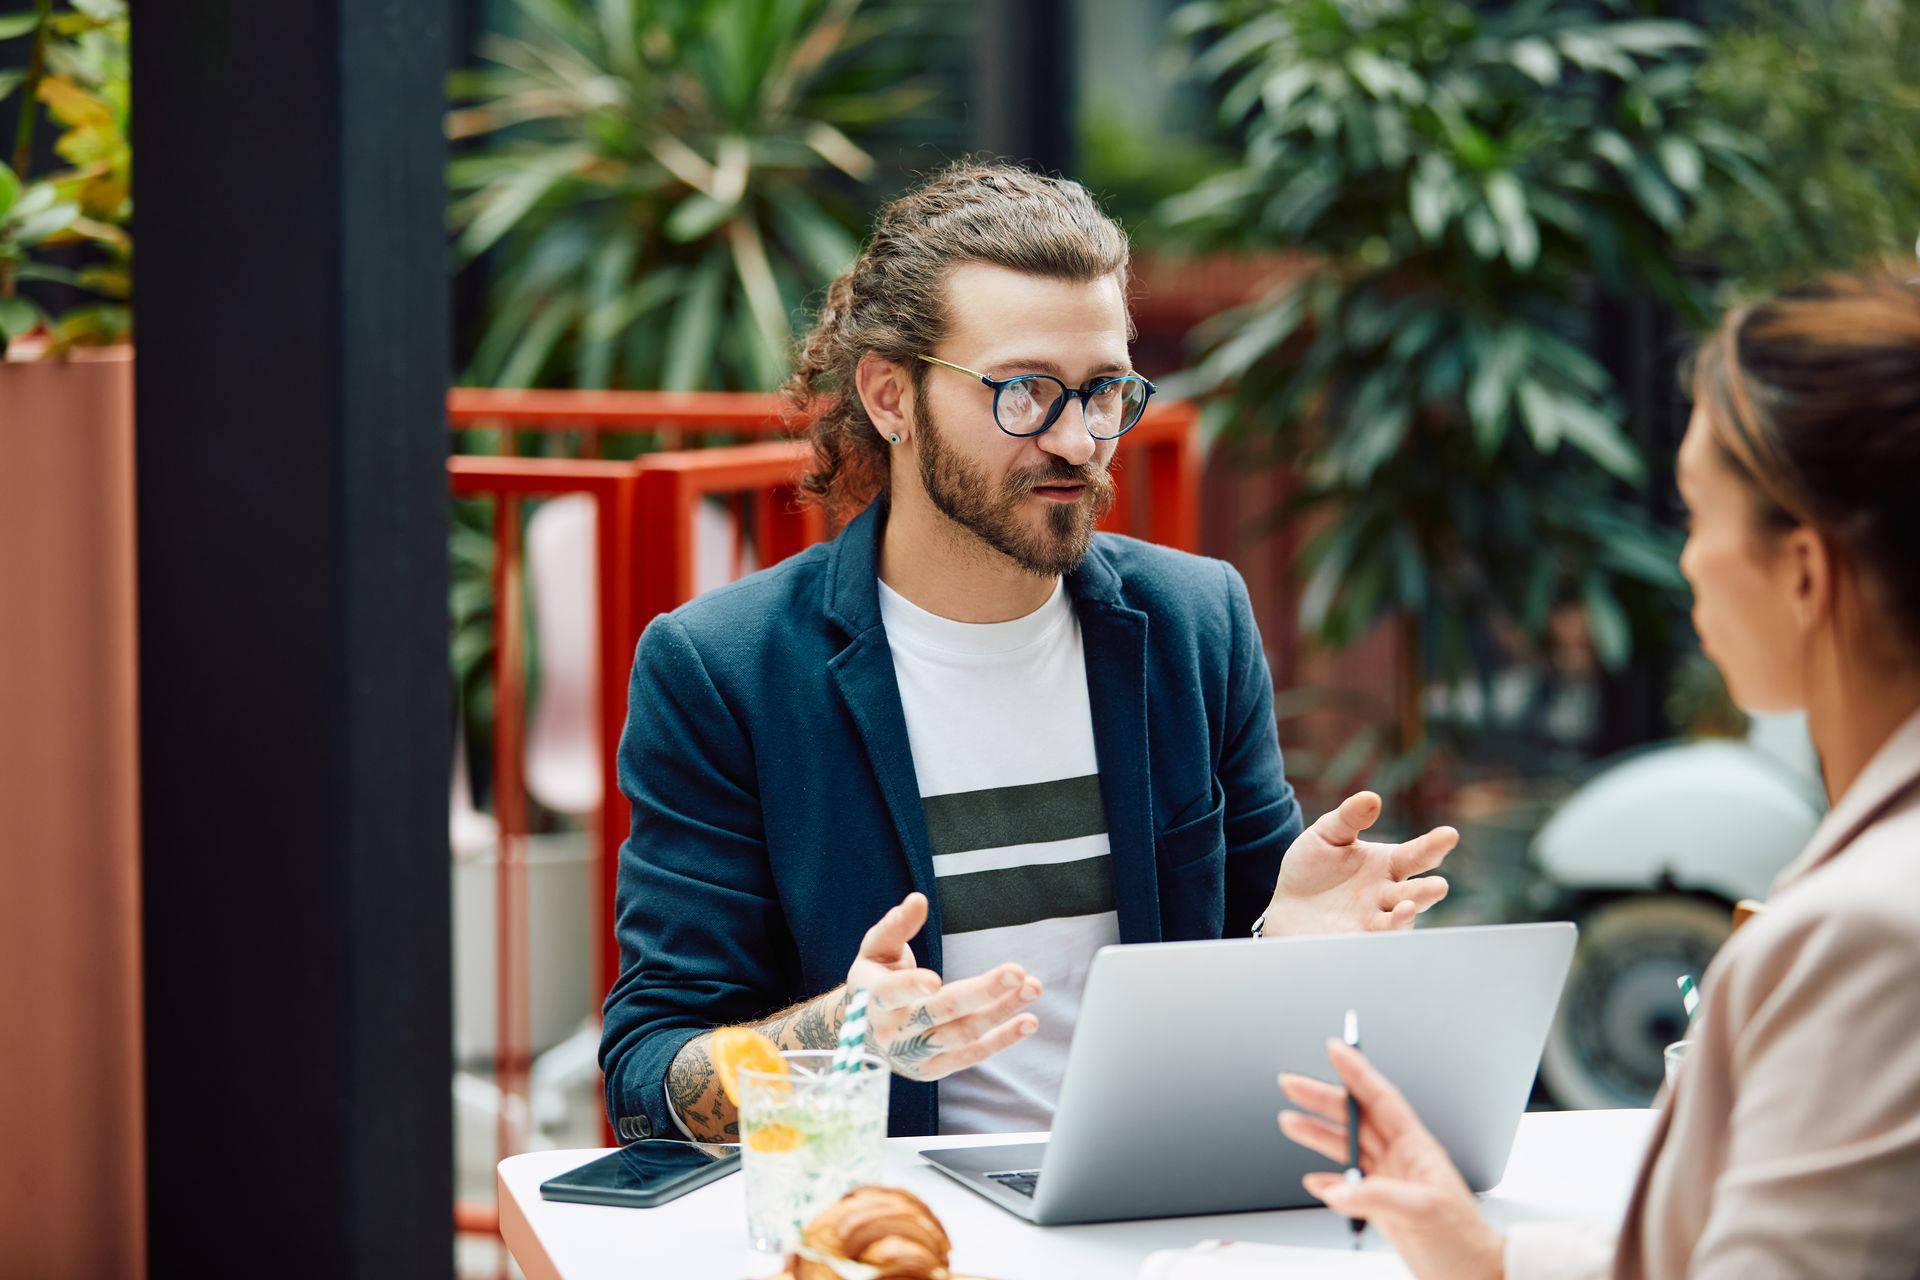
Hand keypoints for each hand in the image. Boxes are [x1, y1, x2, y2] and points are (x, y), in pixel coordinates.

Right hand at [846, 892, 1041, 1081]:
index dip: (911, 987)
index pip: (890, 994)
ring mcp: (914, 1055)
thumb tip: (918, 900)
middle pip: (939, 1013)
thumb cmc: (874, 980)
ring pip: (962, 1035)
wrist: (861, 1033)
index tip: (935, 980)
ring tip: (1033, 988)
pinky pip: (972, 1056)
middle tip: (1016, 971)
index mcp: (872, 998)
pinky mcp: (933, 1070)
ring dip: (1001, 1013)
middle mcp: (892, 1032)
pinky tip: (1028, 1022)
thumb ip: (895, 925)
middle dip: (980, 993)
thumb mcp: (875, 950)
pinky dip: (1002, 1041)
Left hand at [1260, 791, 1453, 935]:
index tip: (1448, 835)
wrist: (1287, 905)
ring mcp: (1372, 921)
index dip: (1434, 846)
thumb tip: (1372, 798)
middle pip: (1414, 894)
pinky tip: (1377, 930)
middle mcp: (1387, 895)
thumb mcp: (1327, 835)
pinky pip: (1370, 941)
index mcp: (1387, 865)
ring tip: (1407, 908)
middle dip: (1427, 891)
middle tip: (1439, 886)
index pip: (1416, 855)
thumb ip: (1349, 817)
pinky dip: (1377, 937)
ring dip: (1405, 917)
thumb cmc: (1313, 868)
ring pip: (1397, 922)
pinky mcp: (1353, 941)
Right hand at [1279, 1040, 1504, 1279]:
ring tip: (1290, 1122)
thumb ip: (1376, 1196)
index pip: (1380, 1099)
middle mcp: (1400, 1160)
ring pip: (1347, 1150)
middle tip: (1291, 1084)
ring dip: (1318, 1135)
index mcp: (1415, 1149)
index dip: (1358, 1072)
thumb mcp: (1422, 1212)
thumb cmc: (1465, 1242)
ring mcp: (1390, 1183)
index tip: (1336, 1048)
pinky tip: (1314, 1181)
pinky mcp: (1384, 1210)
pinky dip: (1328, 1183)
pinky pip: (1349, 1188)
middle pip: (1355, 1120)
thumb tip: (1335, 1188)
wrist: (1476, 1277)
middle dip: (1323, 1099)